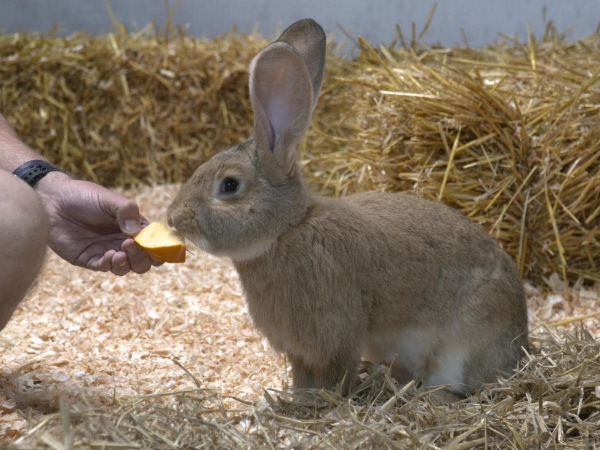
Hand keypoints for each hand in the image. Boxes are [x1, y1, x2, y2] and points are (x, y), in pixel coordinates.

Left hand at [36, 172, 161, 274]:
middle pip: (144, 262)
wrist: (53, 201)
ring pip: (126, 268)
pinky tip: (107, 255)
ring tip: (119, 252)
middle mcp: (123, 242)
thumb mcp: (109, 199)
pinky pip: (104, 268)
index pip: (154, 244)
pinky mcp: (89, 259)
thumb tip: (135, 232)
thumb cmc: (84, 196)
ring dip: (127, 264)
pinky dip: (109, 265)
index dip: (160, 249)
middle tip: (130, 245)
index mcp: (134, 227)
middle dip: (143, 258)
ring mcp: (107, 251)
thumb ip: (126, 211)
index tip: (158, 246)